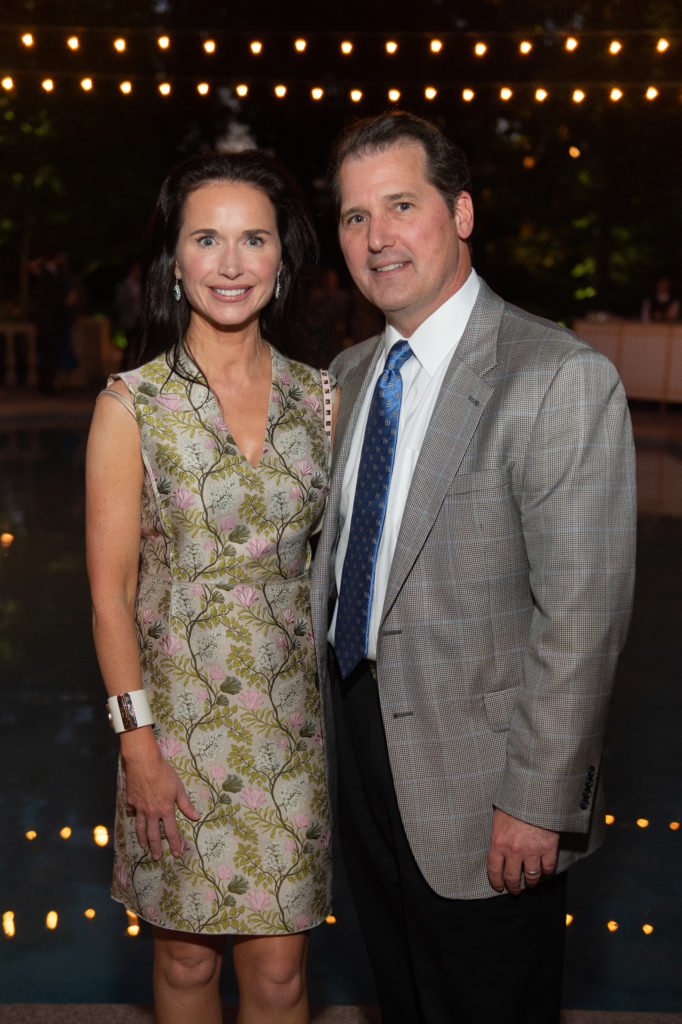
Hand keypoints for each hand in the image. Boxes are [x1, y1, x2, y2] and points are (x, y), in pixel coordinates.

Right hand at [121, 733, 199, 859]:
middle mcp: (152, 813)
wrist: (144, 763)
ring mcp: (139, 808)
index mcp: (165, 810)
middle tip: (157, 857)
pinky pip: (131, 812)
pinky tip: (133, 818)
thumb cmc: (164, 773)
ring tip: (143, 846)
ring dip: (142, 838)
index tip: (177, 853)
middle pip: (153, 834)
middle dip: (156, 847)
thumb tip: (196, 817)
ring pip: (140, 827)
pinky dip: (132, 816)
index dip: (175, 843)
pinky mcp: (130, 800)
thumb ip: (186, 804)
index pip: (171, 832)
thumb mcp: (178, 788)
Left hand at [487, 808, 558, 894]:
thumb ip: (499, 833)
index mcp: (498, 841)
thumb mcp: (499, 816)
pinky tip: (544, 871)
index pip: (494, 870)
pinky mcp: (549, 849)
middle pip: (512, 878)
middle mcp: (514, 850)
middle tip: (514, 890)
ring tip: (530, 883)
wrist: (536, 793)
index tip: (499, 887)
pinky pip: (548, 868)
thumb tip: (497, 844)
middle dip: (513, 887)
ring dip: (531, 883)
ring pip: (531, 877)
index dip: (496, 882)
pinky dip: (547, 872)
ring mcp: (532, 851)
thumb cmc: (515, 801)